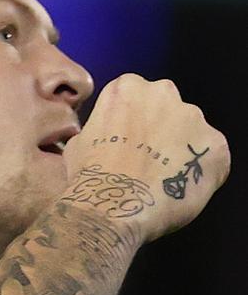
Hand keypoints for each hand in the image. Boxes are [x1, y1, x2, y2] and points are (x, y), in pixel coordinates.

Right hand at [61, 74, 230, 241]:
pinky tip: (177, 191)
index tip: (128, 145)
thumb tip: (100, 140)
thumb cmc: (89, 178)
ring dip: (180, 152)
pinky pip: (211, 158)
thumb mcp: (79, 143)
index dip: (133, 125)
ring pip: (191, 133)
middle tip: (145, 162)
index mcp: (127, 87)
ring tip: (161, 181)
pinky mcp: (215, 146)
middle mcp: (164, 93)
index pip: (137, 99)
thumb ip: (99, 130)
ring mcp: (193, 118)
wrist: (110, 207)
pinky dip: (200, 174)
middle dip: (160, 132)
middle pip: (167, 110)